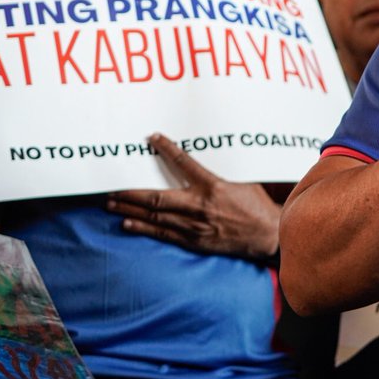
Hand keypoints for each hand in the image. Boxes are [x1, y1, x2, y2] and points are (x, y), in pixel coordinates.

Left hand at [106, 133, 281, 261]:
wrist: (266, 234)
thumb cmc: (256, 206)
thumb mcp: (243, 182)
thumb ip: (220, 175)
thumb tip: (203, 163)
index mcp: (213, 186)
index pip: (184, 162)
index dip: (166, 149)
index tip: (152, 138)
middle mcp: (199, 205)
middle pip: (156, 198)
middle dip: (130, 193)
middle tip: (111, 188)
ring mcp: (194, 225)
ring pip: (155, 216)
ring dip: (130, 210)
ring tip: (111, 204)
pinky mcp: (194, 240)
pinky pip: (163, 234)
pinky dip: (143, 228)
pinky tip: (128, 224)